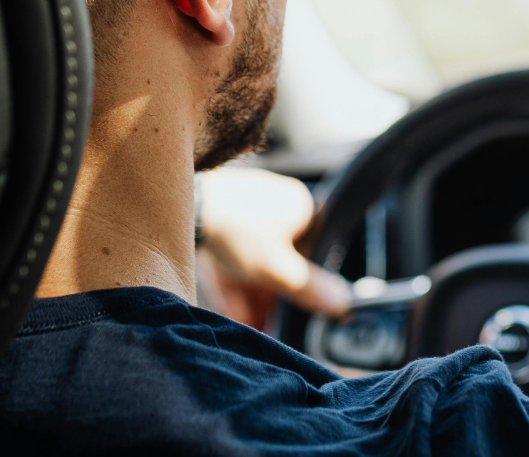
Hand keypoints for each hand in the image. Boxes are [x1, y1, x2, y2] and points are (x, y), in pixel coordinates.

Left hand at [197, 166, 352, 324]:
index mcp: (300, 206)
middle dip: (272, 297)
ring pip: (255, 260)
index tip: (300, 311)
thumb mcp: (277, 268)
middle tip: (269, 324)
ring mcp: (246, 209)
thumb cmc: (237, 228)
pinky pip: (233, 254)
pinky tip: (232, 313)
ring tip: (250, 325)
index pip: (315, 249)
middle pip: (281, 259)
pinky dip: (233, 282)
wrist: (186, 206)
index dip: (304, 283)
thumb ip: (309, 288)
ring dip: (252, 295)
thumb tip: (342, 302)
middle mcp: (276, 203)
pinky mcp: (220, 218)